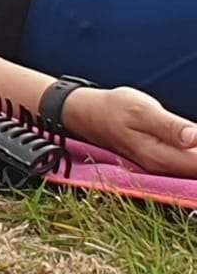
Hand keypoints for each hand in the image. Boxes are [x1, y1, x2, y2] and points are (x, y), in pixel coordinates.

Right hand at [65, 86, 196, 175]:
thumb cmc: (114, 108)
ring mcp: (163, 166)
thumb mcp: (141, 110)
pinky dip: (194, 151)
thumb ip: (170, 126)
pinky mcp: (163, 159)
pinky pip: (188, 162)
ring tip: (191, 132)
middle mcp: (164, 168)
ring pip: (194, 167)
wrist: (90, 114)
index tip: (196, 132)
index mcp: (161, 157)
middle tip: (192, 129)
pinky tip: (193, 142)